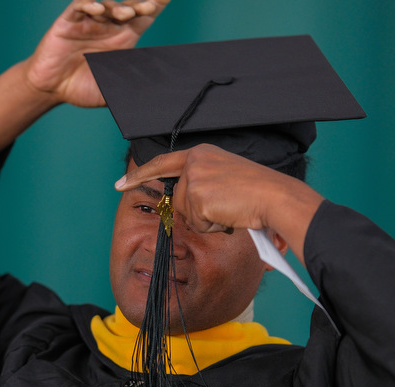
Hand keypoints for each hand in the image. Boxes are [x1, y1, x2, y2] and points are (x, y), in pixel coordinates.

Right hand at [24, 0, 170, 106]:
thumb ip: (130, 85)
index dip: (157, 5)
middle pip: (130, 6)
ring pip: (107, 4)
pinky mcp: (69, 21)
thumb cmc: (82, 87)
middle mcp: (109, 26)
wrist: (52, 89)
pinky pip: (80, 6)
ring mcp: (89, 21)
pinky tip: (98, 8)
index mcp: (123, 39)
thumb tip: (154, 87)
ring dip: (118, 6)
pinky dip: (89, 4)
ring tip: (127, 13)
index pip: (144, 17)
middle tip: (152, 5)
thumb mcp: (112, 88)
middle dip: (142, 3)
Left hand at [114, 144, 324, 262]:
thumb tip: (184, 205)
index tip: (119, 184)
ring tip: (231, 209)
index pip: (163, 163)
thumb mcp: (225, 178)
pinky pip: (196, 223)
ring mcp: (194, 178)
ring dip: (207, 220)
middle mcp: (195, 160)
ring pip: (186, 213)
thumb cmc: (258, 193)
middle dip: (196, 212)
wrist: (275, 197)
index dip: (140, 175)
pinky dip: (213, 226)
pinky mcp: (197, 195)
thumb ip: (202, 183)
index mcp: (202, 153)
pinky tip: (229, 215)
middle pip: (178, 198)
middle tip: (225, 207)